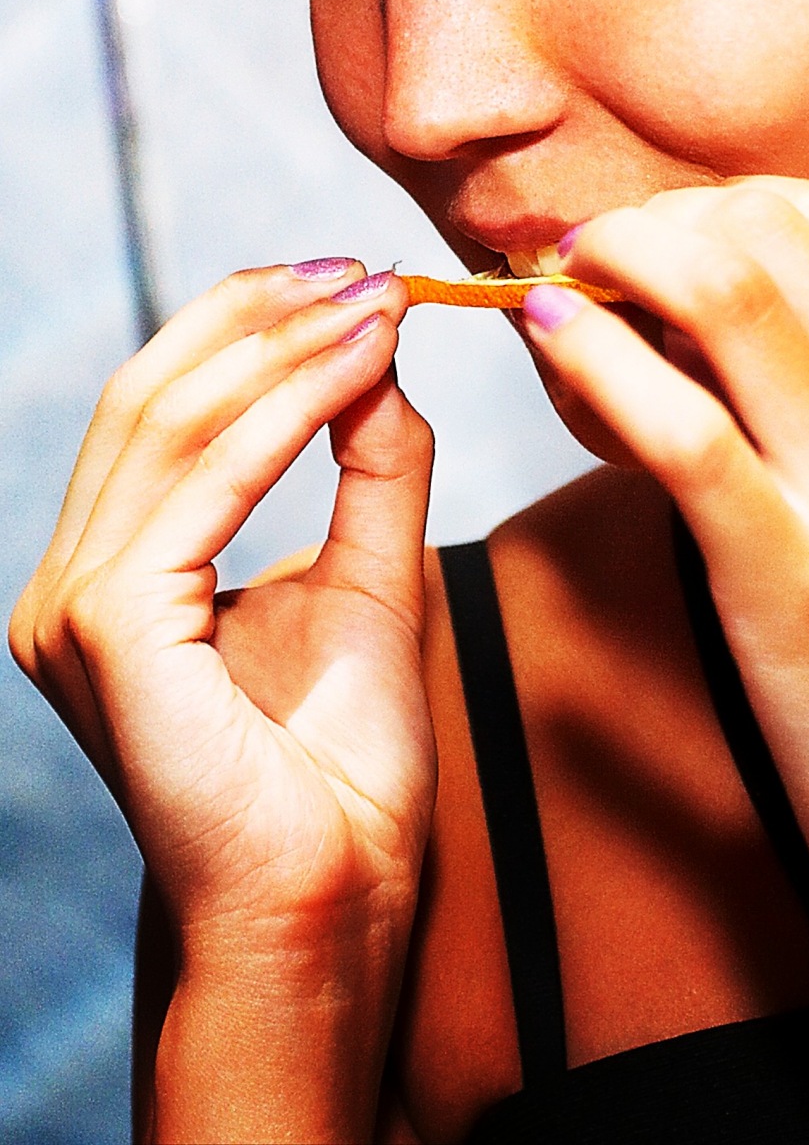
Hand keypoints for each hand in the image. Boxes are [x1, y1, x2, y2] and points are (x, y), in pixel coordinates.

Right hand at [10, 263, 434, 1121]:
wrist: (330, 894)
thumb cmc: (345, 759)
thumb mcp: (375, 575)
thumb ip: (371, 466)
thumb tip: (382, 354)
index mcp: (117, 572)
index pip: (168, 409)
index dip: (254, 324)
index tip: (358, 273)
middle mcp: (73, 585)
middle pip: (157, 398)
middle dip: (267, 315)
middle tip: (368, 265)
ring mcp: (76, 612)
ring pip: (174, 427)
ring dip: (285, 346)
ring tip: (376, 297)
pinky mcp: (113, 635)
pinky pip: (200, 490)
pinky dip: (285, 413)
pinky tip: (358, 365)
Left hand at [521, 180, 808, 978]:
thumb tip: (726, 318)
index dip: (713, 206)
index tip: (651, 246)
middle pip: (768, 230)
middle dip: (651, 226)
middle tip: (583, 269)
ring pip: (722, 294)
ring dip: (612, 266)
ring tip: (556, 296)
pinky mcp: (802, 583)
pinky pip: (679, 427)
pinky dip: (594, 361)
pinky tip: (550, 344)